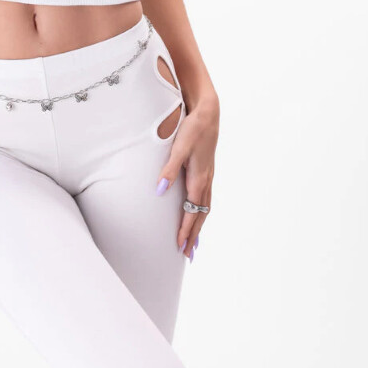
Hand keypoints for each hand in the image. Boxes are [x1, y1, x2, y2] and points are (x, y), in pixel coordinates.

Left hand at [157, 96, 218, 259]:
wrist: (208, 112)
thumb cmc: (193, 129)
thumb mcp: (178, 148)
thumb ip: (169, 170)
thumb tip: (159, 191)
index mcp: (199, 178)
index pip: (192, 211)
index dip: (186, 230)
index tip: (180, 247)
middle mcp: (206, 180)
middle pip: (201, 214)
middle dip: (194, 235)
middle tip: (188, 255)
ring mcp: (208, 175)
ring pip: (205, 207)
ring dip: (199, 226)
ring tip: (194, 242)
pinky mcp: (207, 169)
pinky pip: (206, 197)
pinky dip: (202, 211)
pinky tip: (197, 211)